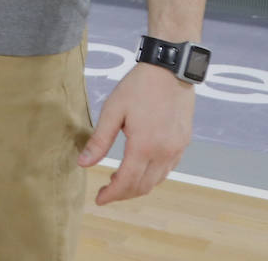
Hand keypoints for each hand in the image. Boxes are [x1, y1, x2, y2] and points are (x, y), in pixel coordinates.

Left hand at [78, 62, 193, 204]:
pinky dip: (152, 175)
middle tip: (106, 190)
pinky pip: (167, 169)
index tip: (99, 199)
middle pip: (143, 186)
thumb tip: (83, 164)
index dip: (111, 194)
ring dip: (138, 186)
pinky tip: (139, 166)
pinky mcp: (184, 143)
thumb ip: (99, 140)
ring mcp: (177, 149)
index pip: (126, 181)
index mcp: (144, 145)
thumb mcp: (113, 109)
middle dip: (123, 193)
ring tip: (118, 178)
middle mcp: (164, 152)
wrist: (169, 69)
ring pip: (157, 181)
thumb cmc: (138, 86)